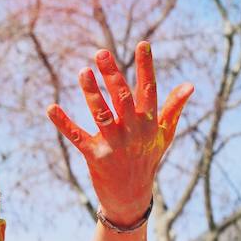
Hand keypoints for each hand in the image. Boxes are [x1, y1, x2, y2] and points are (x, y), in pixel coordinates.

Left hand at [47, 42, 193, 225]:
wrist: (131, 197)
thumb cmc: (147, 160)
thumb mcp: (163, 135)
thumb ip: (173, 109)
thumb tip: (190, 85)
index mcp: (149, 123)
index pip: (149, 90)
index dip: (146, 67)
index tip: (143, 44)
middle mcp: (133, 131)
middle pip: (123, 98)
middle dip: (113, 75)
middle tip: (100, 53)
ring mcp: (114, 144)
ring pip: (102, 114)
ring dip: (92, 93)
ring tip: (83, 72)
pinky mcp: (95, 156)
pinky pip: (77, 136)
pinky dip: (63, 122)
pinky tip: (51, 108)